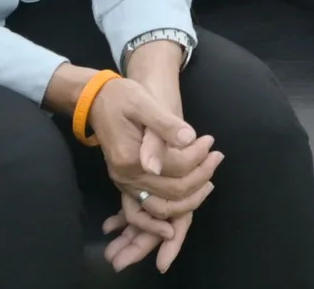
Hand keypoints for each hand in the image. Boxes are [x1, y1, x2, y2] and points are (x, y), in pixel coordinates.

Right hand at [89, 79, 220, 272]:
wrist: (97, 101)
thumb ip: (164, 125)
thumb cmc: (122, 97)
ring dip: (190, 199)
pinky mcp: (126, 185)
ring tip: (209, 178)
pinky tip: (182, 212)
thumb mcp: (144, 102)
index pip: (176, 167)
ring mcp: (124, 184)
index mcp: (130, 157)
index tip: (210, 141)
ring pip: (162, 207)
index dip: (198, 156)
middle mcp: (126, 177)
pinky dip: (165, 215)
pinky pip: (147, 210)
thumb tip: (187, 140)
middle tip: (217, 156)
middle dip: (201, 176)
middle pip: (173, 191)